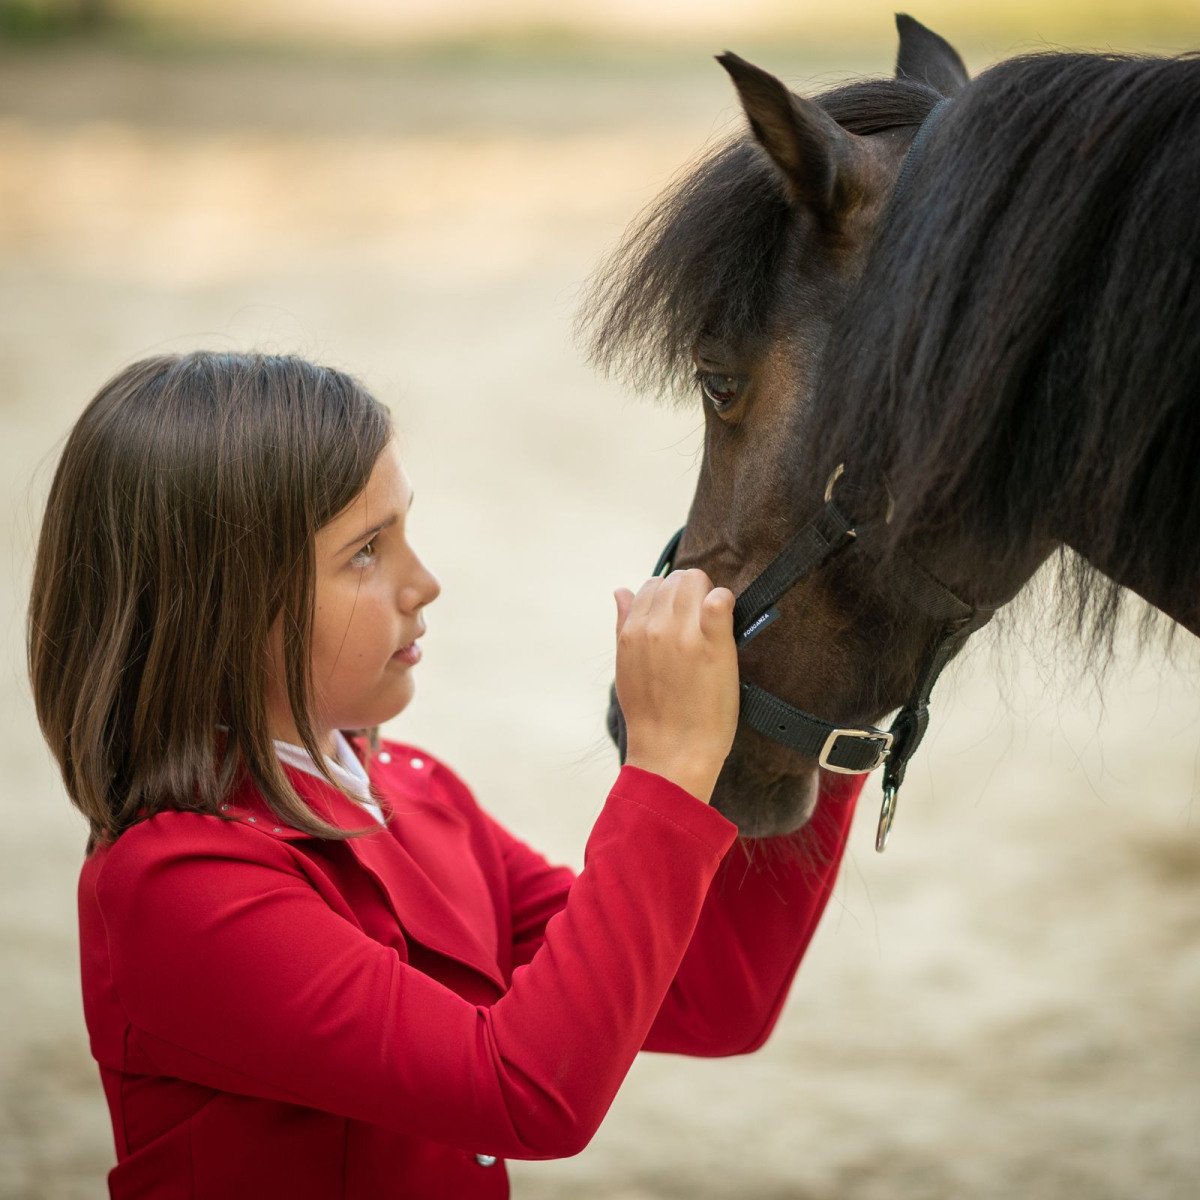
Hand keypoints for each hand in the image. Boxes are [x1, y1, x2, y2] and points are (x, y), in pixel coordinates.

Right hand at [613, 569, 737, 803]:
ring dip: (708, 595)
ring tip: (714, 624)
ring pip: (697, 581)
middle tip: (702, 620)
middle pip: (677, 579)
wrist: (672, 752)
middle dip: (690, 593)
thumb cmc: (651, 715)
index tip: (682, 617)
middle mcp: (654, 627)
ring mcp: (683, 634)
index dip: (671, 598)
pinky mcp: (713, 645)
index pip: (653, 585)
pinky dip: (724, 602)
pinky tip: (725, 619)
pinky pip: (719, 601)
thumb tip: (620, 591)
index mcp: (631, 631)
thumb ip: (623, 624)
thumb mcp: (626, 667)